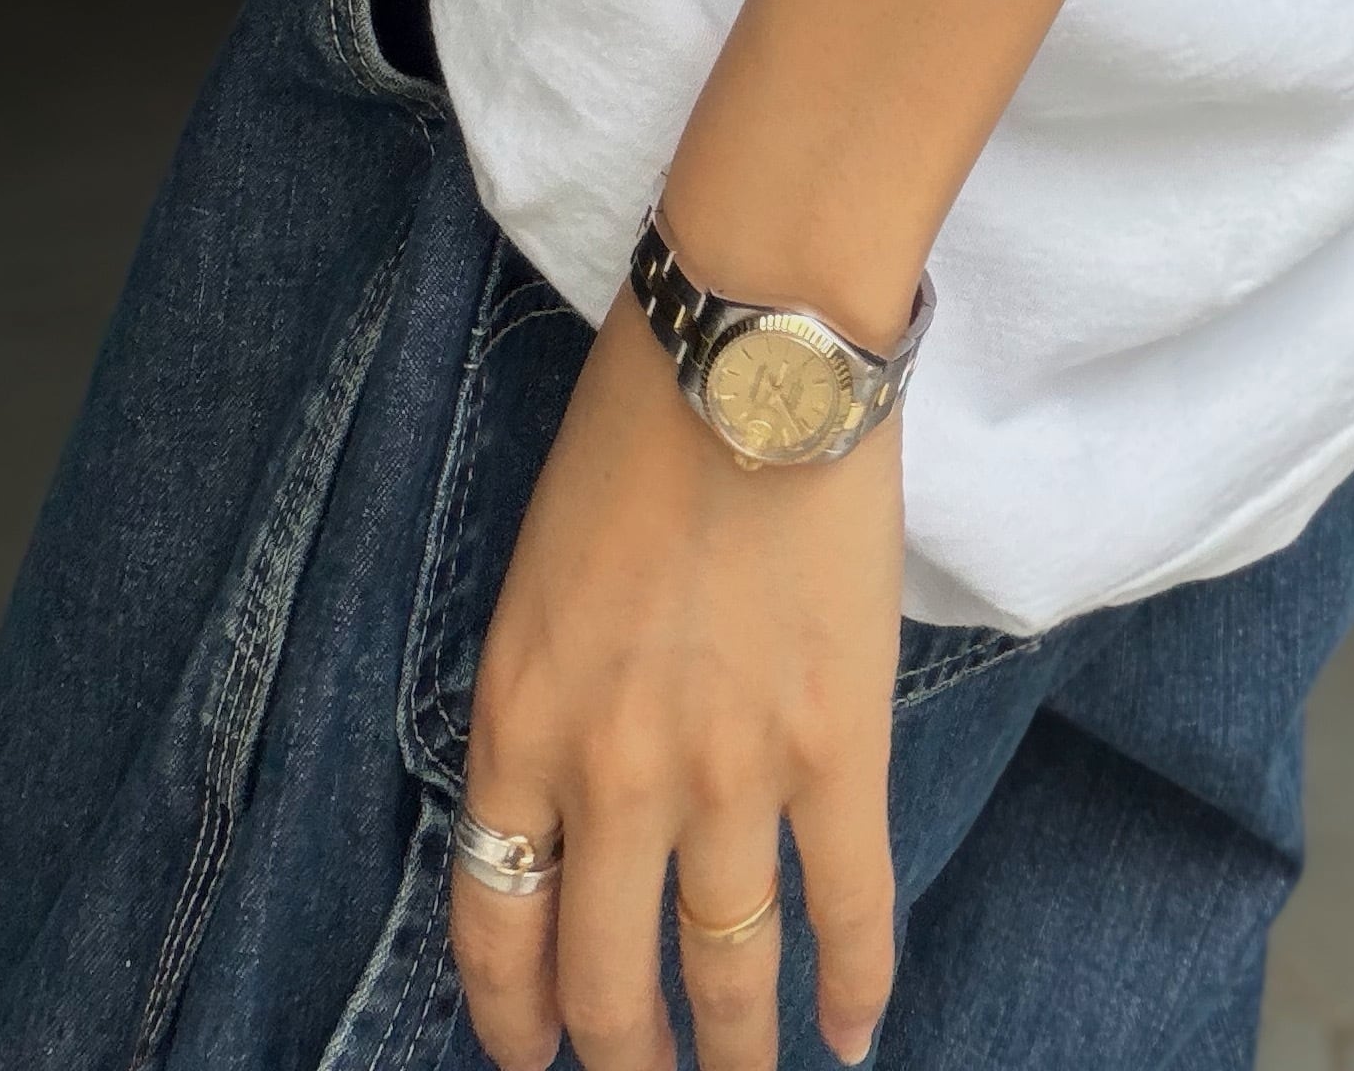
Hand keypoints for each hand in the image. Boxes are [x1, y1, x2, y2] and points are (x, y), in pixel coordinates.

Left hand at [451, 301, 899, 1070]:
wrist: (752, 354)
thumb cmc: (635, 428)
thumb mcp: (538, 578)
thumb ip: (550, 702)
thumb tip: (579, 803)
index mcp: (521, 725)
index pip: (500, 929)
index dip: (515, 1018)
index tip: (535, 1055)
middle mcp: (612, 778)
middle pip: (609, 978)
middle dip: (625, 1059)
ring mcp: (730, 775)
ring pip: (726, 969)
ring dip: (737, 1049)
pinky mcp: (837, 750)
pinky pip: (847, 906)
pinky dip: (853, 986)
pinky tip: (851, 1035)